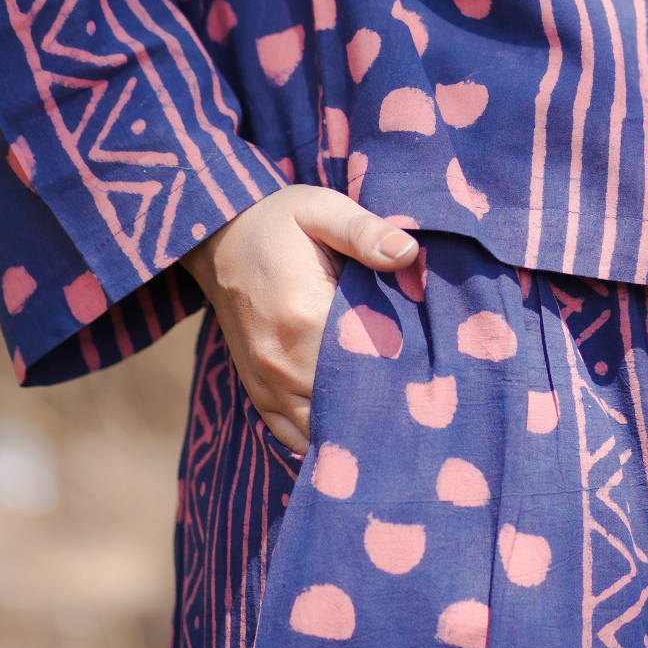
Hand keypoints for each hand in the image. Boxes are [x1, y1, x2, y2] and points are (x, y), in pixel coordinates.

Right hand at [180, 185, 418, 452]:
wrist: (219, 236)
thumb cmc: (280, 221)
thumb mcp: (323, 210)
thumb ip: (366, 232)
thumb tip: (409, 252)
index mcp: (304, 317)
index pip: (367, 363)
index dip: (403, 366)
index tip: (428, 358)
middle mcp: (282, 362)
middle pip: (347, 406)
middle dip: (383, 401)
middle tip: (418, 388)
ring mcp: (266, 384)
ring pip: (321, 431)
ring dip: (354, 422)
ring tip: (389, 404)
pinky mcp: (258, 392)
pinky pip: (293, 437)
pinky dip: (322, 435)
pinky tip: (350, 418)